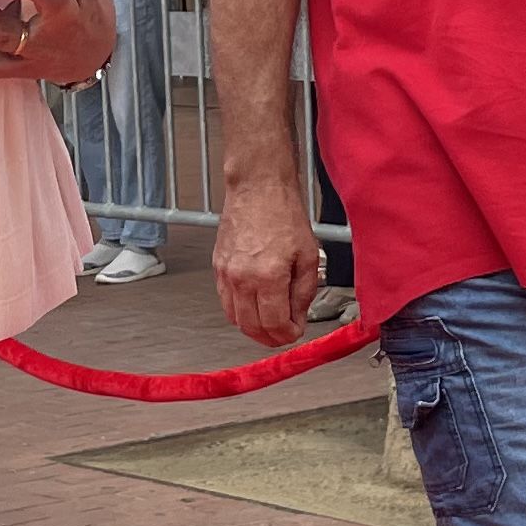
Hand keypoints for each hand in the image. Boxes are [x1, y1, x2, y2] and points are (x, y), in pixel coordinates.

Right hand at [213, 177, 323, 346]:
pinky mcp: (217, 267)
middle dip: (270, 337)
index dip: (289, 335)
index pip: (275, 324)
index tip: (296, 331)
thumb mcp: (308, 255)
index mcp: (268, 276)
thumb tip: (298, 317)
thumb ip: (304, 292)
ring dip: (253, 327)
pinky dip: (239, 311)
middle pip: (252, 327)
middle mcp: (242, 278)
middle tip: (284, 334)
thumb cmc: (283, 213)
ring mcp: (226, 274)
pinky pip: (225, 301)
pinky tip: (253, 306)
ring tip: (269, 324)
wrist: (258, 187)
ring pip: (234, 319)